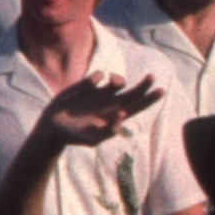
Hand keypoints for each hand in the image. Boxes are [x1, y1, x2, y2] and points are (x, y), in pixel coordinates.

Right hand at [29, 74, 157, 148]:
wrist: (53, 128)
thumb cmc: (75, 136)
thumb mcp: (93, 139)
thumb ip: (109, 131)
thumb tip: (123, 115)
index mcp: (115, 116)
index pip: (138, 106)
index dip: (150, 99)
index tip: (161, 90)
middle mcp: (110, 103)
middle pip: (134, 92)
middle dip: (144, 84)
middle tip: (152, 77)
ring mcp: (99, 93)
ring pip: (117, 80)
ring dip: (119, 79)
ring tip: (113, 82)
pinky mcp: (86, 86)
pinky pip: (98, 75)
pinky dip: (98, 76)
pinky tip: (92, 83)